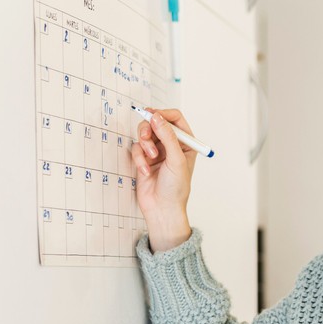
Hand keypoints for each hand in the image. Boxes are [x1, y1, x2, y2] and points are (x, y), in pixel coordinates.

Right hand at [128, 107, 197, 251]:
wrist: (163, 209)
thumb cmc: (176, 188)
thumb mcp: (176, 159)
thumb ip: (167, 136)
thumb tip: (157, 117)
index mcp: (185, 143)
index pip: (175, 118)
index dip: (163, 114)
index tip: (152, 116)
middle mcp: (171, 145)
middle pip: (156, 123)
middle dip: (149, 129)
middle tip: (146, 136)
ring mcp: (157, 151)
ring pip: (144, 134)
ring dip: (144, 144)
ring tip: (149, 158)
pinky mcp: (144, 159)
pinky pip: (136, 149)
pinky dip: (139, 159)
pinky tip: (145, 171)